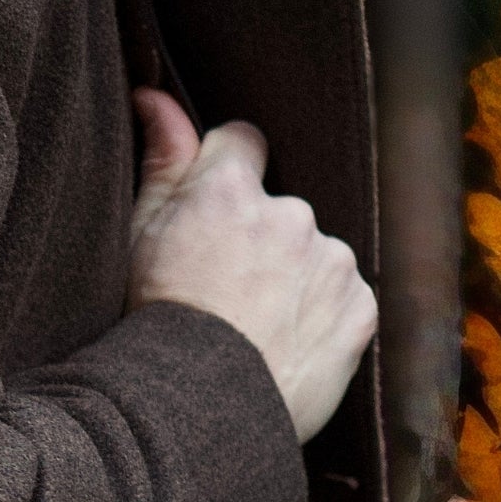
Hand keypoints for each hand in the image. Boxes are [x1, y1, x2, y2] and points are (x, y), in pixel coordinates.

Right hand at [127, 88, 376, 444]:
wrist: (200, 405)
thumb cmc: (157, 318)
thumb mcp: (139, 234)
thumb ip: (161, 159)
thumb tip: (157, 97)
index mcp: (232, 189)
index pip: (243, 142)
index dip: (226, 176)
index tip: (212, 214)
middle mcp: (291, 214)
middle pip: (281, 208)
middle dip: (260, 238)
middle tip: (224, 289)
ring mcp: (332, 261)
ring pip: (315, 254)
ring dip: (294, 279)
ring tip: (256, 326)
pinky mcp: (361, 307)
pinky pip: (345, 298)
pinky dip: (322, 316)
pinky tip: (286, 344)